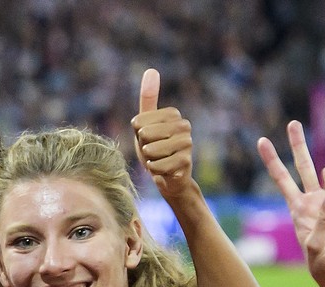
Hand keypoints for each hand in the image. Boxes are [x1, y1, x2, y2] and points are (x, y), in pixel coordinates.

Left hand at [132, 68, 197, 201]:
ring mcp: (187, 143)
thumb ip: (148, 99)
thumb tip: (151, 70)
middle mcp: (184, 125)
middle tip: (153, 152)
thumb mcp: (145, 125)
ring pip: (151, 150)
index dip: (138, 134)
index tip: (148, 139)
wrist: (168, 178)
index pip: (139, 122)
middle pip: (145, 134)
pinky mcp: (185, 162)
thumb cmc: (154, 150)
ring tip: (157, 160)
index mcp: (173, 114)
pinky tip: (162, 171)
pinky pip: (157, 165)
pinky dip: (154, 171)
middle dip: (143, 147)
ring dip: (148, 160)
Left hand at [257, 121, 324, 286]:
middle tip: (293, 124)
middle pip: (305, 165)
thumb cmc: (322, 265)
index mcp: (298, 208)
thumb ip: (320, 222)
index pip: (282, 179)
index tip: (261, 141)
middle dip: (299, 144)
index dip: (272, 160)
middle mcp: (314, 200)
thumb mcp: (313, 246)